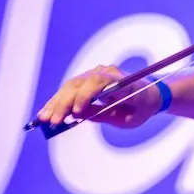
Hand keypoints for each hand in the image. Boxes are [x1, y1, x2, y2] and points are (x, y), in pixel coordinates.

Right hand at [36, 65, 161, 127]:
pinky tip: (46, 111)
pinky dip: (58, 100)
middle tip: (52, 121)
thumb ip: (104, 115)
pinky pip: (70, 88)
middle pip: (79, 84)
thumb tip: (78, 115)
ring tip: (44, 118)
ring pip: (70, 86)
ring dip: (56, 102)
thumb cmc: (140, 108)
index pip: (98, 83)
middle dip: (64, 103)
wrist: (149, 94)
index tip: (76, 112)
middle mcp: (106, 72)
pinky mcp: (87, 78)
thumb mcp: (127, 118)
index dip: (85, 96)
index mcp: (120, 81)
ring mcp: (95, 73)